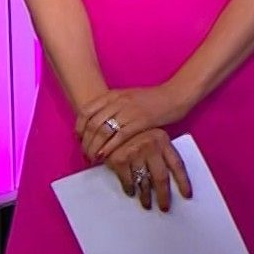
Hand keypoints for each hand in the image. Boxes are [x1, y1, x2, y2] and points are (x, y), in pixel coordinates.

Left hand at [77, 82, 194, 160]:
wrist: (174, 96)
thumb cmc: (152, 99)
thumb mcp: (128, 97)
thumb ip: (112, 107)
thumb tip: (97, 124)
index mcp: (113, 94)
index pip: (86, 111)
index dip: (79, 128)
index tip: (79, 139)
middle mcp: (118, 101)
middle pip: (93, 124)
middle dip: (85, 142)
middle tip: (85, 154)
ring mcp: (129, 111)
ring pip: (103, 132)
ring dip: (95, 147)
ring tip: (93, 158)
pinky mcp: (141, 122)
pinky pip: (119, 137)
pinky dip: (109, 148)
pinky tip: (105, 157)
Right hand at [104, 129, 192, 211]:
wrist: (109, 124)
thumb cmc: (134, 132)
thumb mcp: (152, 136)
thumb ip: (160, 152)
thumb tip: (169, 179)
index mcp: (163, 140)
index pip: (177, 165)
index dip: (183, 181)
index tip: (187, 195)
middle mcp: (151, 147)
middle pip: (161, 178)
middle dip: (163, 195)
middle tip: (164, 207)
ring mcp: (135, 154)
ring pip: (144, 182)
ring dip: (146, 196)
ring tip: (147, 204)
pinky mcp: (119, 160)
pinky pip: (128, 181)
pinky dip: (130, 189)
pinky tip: (131, 193)